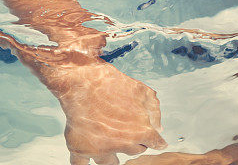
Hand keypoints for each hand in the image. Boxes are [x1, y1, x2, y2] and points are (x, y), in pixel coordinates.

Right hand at [46, 58, 165, 163]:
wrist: (81, 81)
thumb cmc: (111, 82)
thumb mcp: (141, 90)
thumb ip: (153, 110)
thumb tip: (159, 129)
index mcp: (140, 131)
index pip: (153, 143)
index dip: (153, 139)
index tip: (154, 140)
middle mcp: (122, 144)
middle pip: (134, 151)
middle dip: (133, 142)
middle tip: (128, 133)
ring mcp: (99, 149)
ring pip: (109, 163)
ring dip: (112, 157)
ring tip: (111, 147)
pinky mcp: (79, 148)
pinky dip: (83, 163)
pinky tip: (86, 156)